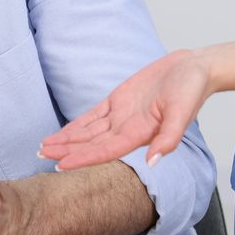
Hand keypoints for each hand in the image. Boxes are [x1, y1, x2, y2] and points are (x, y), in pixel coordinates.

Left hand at [40, 49, 213, 170]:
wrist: (194, 69)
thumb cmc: (191, 90)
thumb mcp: (183, 112)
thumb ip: (168, 138)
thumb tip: (152, 161)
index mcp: (140, 134)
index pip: (105, 151)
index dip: (82, 158)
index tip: (61, 164)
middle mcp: (127, 129)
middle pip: (90, 144)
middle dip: (66, 151)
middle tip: (40, 156)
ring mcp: (121, 116)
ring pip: (88, 132)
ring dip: (67, 140)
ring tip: (44, 147)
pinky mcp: (118, 101)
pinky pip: (93, 116)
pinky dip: (77, 125)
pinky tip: (63, 133)